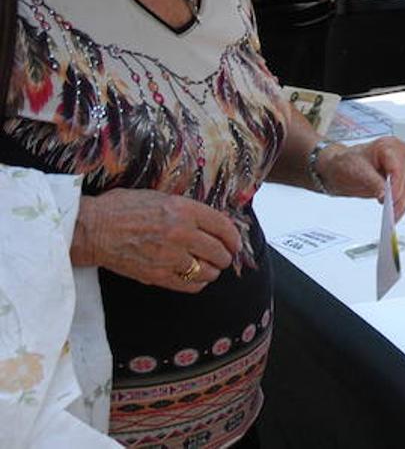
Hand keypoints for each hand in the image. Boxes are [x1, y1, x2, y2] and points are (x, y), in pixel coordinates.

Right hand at [73, 189, 242, 293]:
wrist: (92, 229)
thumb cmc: (122, 208)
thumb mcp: (159, 197)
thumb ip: (186, 209)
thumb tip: (209, 220)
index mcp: (183, 209)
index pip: (222, 226)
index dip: (234, 237)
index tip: (235, 242)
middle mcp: (181, 233)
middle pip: (218, 251)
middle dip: (225, 256)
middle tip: (224, 257)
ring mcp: (169, 256)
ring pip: (207, 270)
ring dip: (213, 270)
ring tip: (210, 268)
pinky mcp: (157, 276)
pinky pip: (190, 285)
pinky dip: (198, 283)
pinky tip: (196, 278)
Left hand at [315, 136, 404, 220]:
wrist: (342, 168)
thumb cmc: (347, 163)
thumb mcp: (358, 172)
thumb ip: (373, 183)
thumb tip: (385, 194)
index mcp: (389, 146)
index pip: (398, 167)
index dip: (396, 185)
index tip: (391, 200)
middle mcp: (400, 154)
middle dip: (400, 197)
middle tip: (391, 212)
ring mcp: (403, 166)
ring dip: (403, 203)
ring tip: (393, 216)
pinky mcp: (403, 178)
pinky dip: (403, 203)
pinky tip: (396, 212)